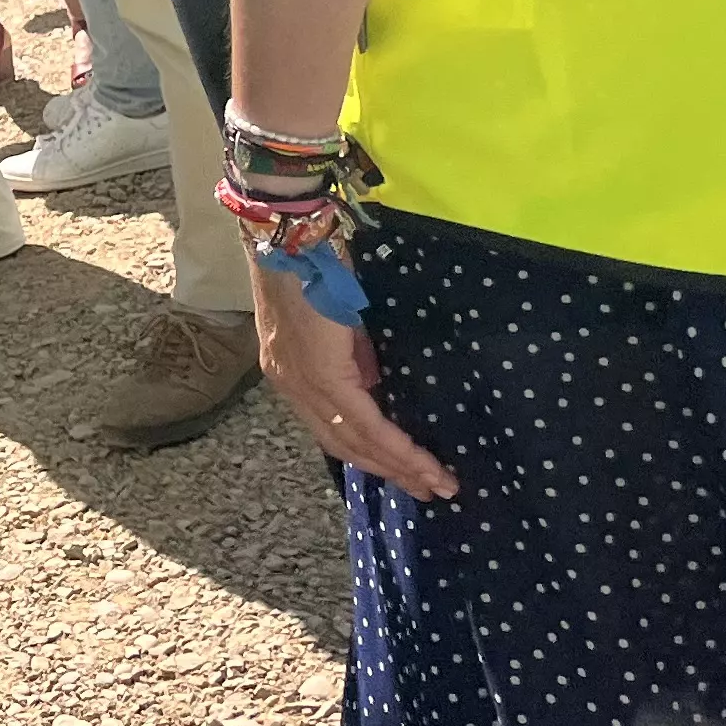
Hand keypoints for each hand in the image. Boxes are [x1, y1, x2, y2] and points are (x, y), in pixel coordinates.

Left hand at [252, 269, 454, 499]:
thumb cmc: (318, 265)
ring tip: (434, 483)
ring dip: (398, 466)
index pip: (332, 429)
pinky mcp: (321, 375)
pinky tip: (418, 461)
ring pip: (354, 441)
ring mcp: (302, 384)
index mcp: (292, 374)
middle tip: (429, 489)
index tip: (406, 473)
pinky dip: (393, 445)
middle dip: (390, 471)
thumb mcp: (339, 323)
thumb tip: (378, 383)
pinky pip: (362, 422)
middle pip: (344, 446)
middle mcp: (292, 387)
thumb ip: (354, 357)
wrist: (293, 236)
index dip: (370, 454)